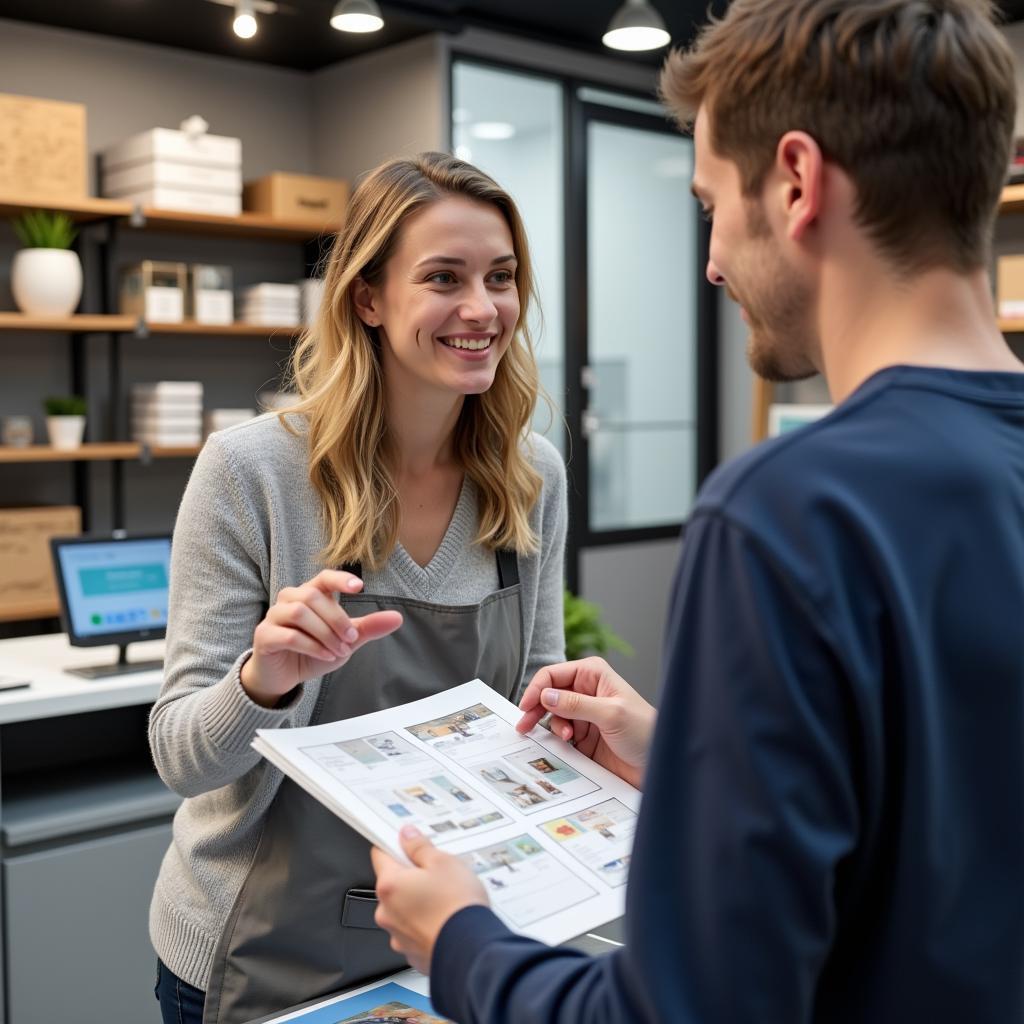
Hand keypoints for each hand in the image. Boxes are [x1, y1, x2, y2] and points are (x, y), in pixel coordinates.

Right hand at [241, 569, 402, 706]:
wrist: (284, 677)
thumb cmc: (313, 652)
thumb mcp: (345, 641)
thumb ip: (367, 628)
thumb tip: (397, 618)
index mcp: (310, 594)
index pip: (324, 577)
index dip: (340, 579)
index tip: (359, 587)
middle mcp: (289, 599)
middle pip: (313, 596)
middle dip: (337, 619)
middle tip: (351, 641)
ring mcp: (274, 616)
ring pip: (299, 612)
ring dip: (324, 633)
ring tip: (338, 651)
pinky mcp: (264, 636)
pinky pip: (289, 635)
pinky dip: (312, 646)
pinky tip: (325, 656)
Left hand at [372, 825, 488, 974]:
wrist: (471, 950)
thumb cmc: (457, 906)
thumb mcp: (443, 862)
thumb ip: (420, 847)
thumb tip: (408, 836)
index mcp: (390, 886)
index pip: (380, 855)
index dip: (396, 846)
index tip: (408, 844)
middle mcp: (387, 913)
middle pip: (394, 885)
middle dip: (412, 877)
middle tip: (437, 874)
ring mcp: (398, 936)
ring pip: (404, 910)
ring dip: (419, 902)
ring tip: (446, 899)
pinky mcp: (412, 953)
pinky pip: (415, 931)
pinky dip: (427, 925)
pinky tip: (446, 919)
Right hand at [517, 656, 655, 789]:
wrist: (660, 766)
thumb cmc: (646, 732)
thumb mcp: (610, 714)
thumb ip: (575, 704)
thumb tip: (546, 696)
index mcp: (593, 675)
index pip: (554, 674)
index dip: (537, 689)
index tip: (526, 707)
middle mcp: (587, 691)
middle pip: (549, 695)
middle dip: (537, 709)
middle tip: (525, 725)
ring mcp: (584, 715)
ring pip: (553, 716)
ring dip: (554, 728)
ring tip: (567, 739)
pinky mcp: (584, 736)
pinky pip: (561, 735)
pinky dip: (558, 742)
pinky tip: (567, 747)